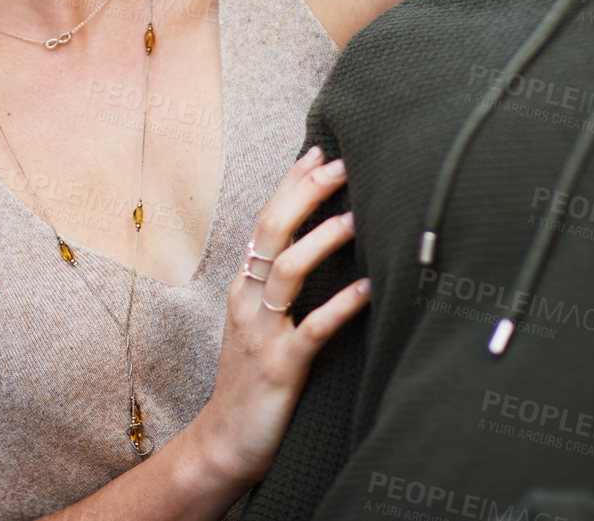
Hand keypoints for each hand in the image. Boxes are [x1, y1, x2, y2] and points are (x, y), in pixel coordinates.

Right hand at [182, 144, 369, 486]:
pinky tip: (370, 287)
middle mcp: (248, 301)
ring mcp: (262, 332)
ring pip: (287, 272)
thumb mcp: (260, 325)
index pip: (266, 221)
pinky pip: (313, 329)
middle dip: (305, 194)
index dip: (290, 184)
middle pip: (271, 232)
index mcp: (245, 287)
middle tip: (341, 164)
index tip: (318, 150)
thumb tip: (313, 247)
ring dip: (322, 240)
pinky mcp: (282, 366)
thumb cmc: (252, 382)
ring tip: (356, 217)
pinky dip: (342, 305)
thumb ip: (280, 288)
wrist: (224, 444)